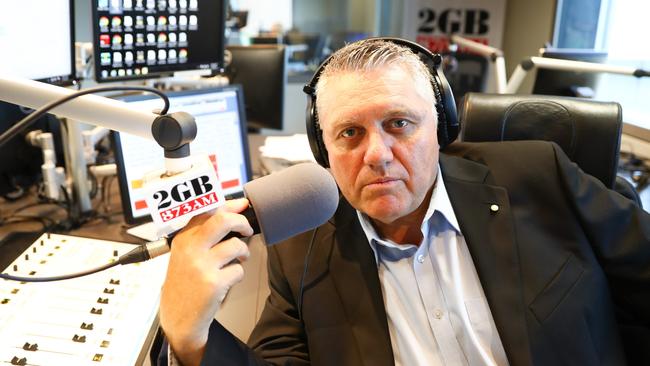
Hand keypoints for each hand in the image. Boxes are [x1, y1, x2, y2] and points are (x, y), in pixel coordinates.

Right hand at [159, 198, 253, 365]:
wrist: (178, 317)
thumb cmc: (185, 284)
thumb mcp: (185, 254)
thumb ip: (205, 233)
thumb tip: (234, 208)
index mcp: (183, 239)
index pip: (207, 211)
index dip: (229, 205)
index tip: (242, 205)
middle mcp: (191, 250)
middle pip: (223, 221)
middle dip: (242, 222)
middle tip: (247, 230)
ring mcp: (202, 266)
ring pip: (236, 246)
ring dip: (243, 253)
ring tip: (237, 261)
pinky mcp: (214, 283)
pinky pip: (238, 270)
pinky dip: (237, 275)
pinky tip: (226, 280)